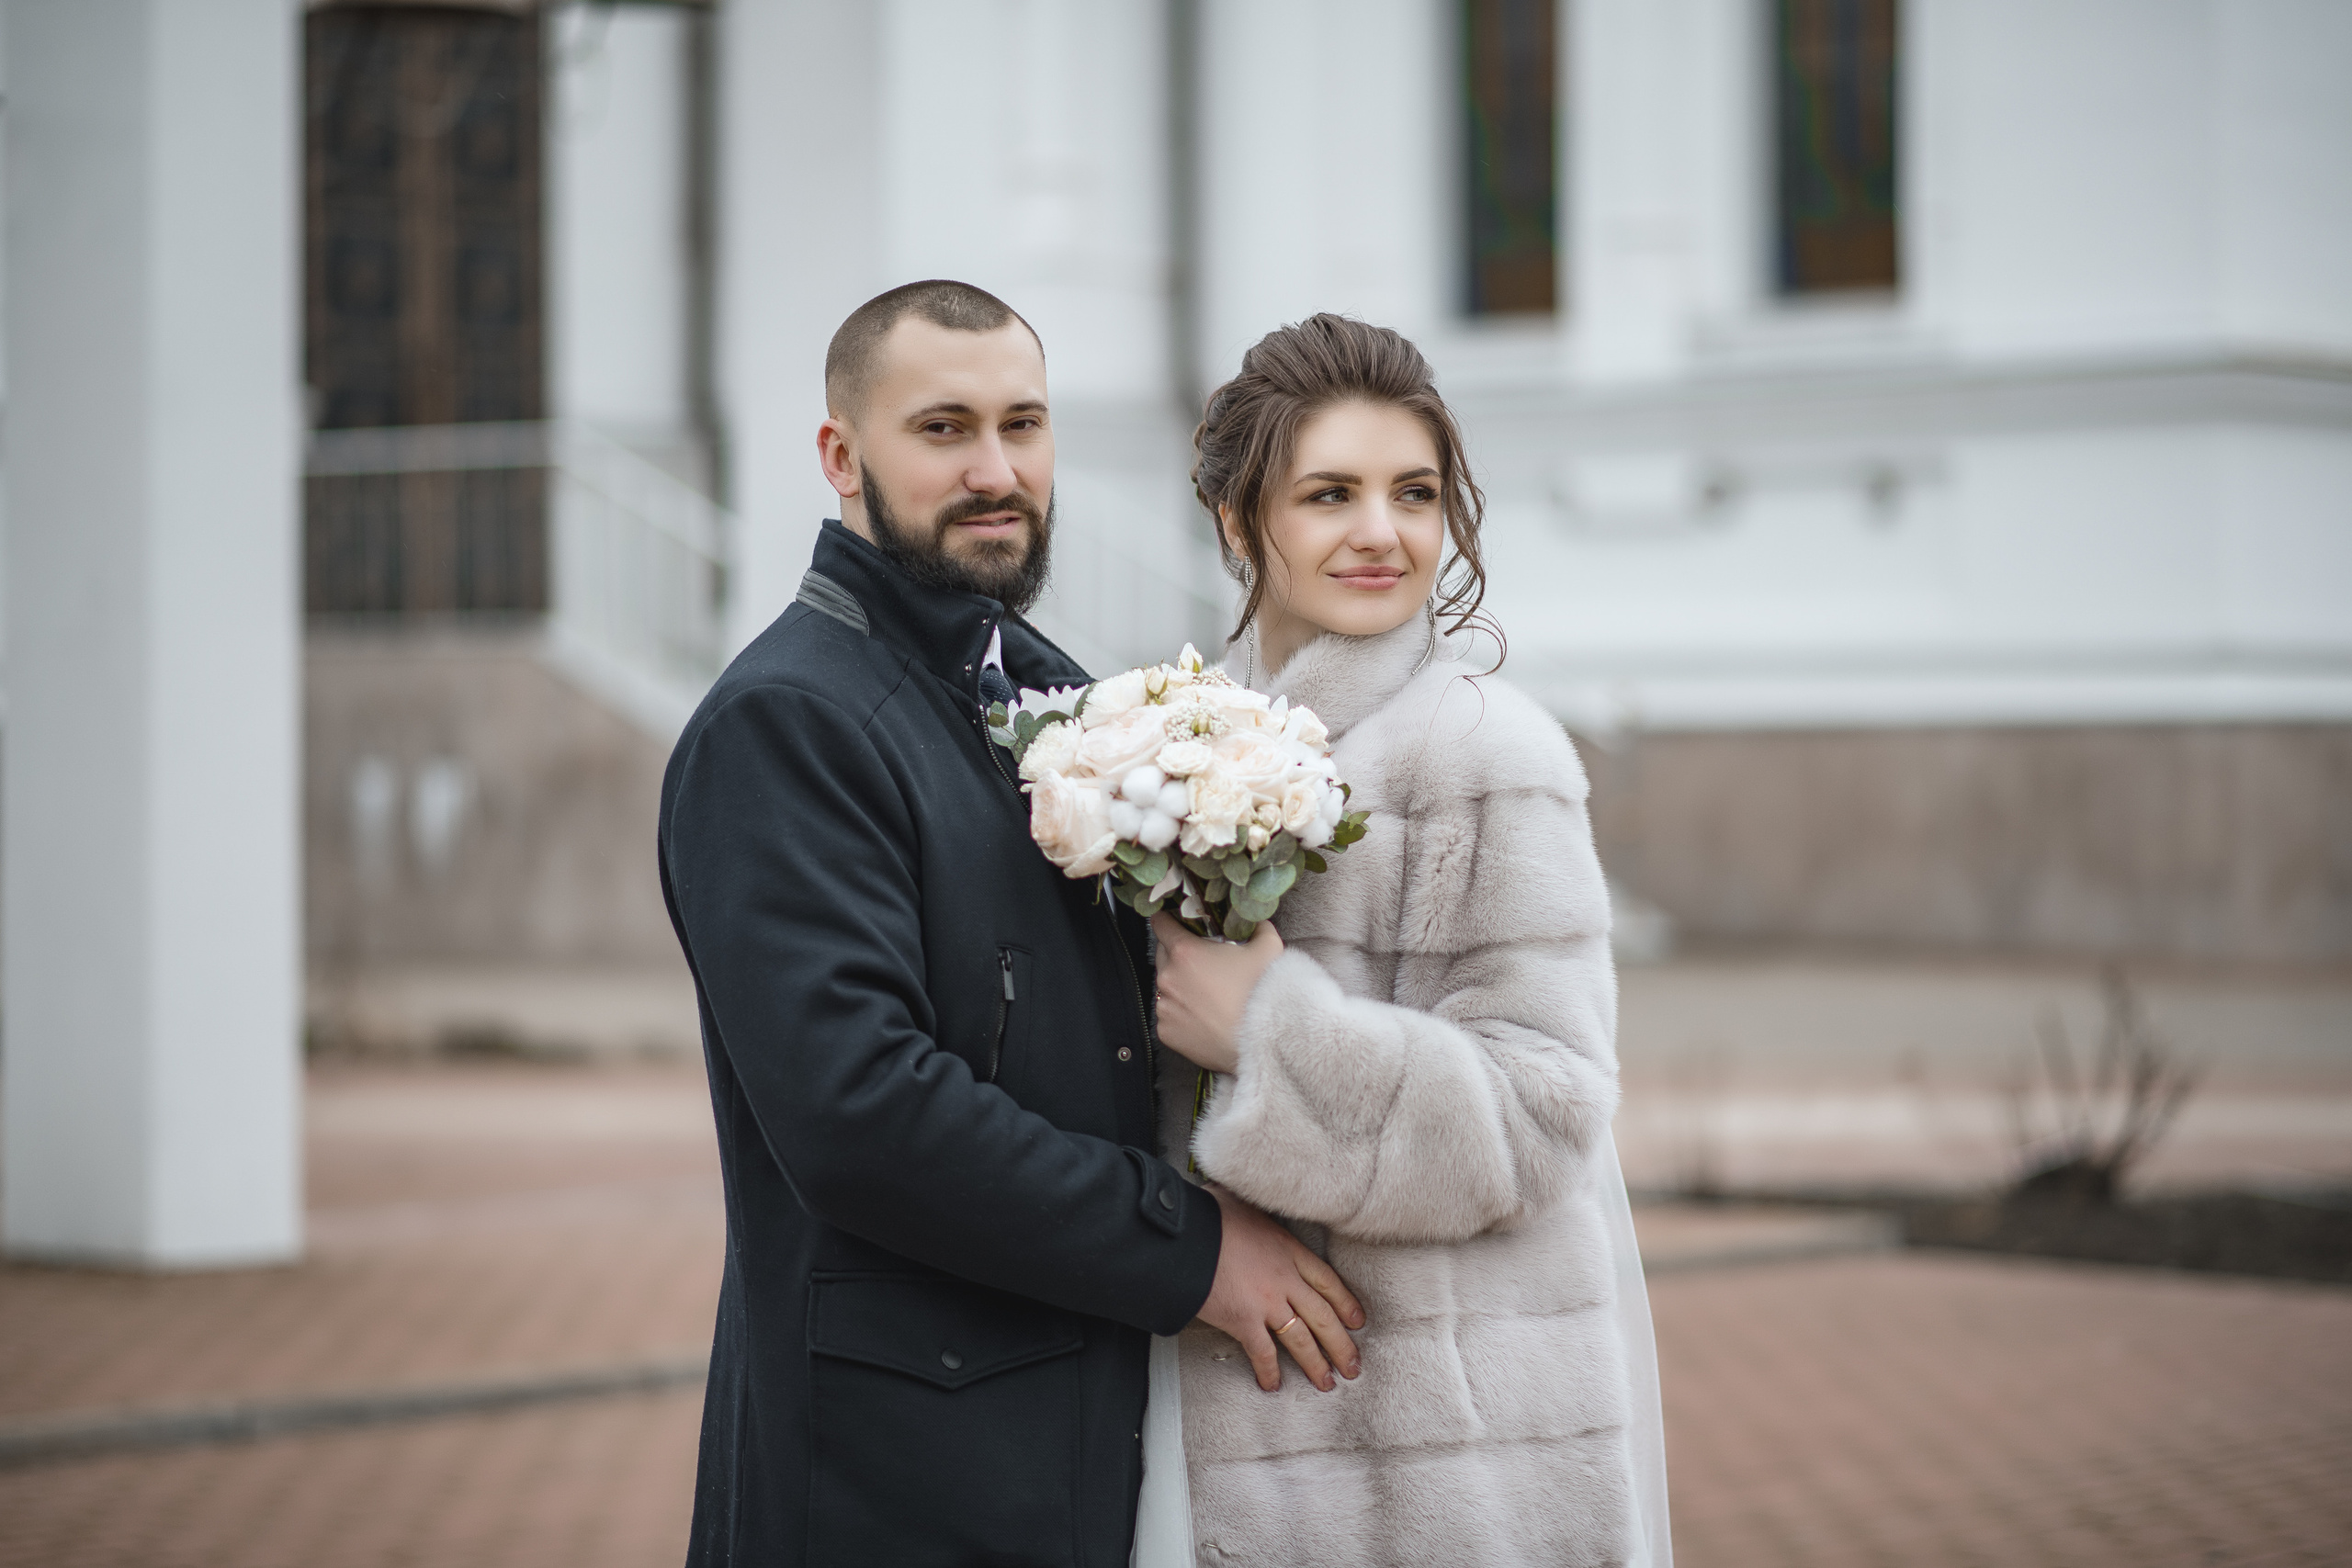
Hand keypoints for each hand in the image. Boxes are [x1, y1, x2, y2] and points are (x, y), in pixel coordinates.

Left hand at [1151, 913, 1283, 1075]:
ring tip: (1206, 994)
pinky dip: (1181, 1014)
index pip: (1160, 924)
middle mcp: (1167, 978)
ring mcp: (1164, 1007)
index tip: (1175, 923)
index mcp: (1185, 952)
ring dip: (1180, 985)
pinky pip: (1168, 1015)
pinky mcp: (1165, 1032)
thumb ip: (1258, 927)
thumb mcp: (1269, 948)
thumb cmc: (1262, 992)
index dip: (1168, 920)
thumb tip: (1255, 921)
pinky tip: (1203, 1017)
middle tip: (1202, 962)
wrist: (1261, 1042)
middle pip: (1163, 955)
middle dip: (1178, 954)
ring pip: (1165, 987)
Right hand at [1195, 1184, 1364, 1392]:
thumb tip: (1248, 1202)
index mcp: (1288, 1248)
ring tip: (1326, 1383)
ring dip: (1316, 1365)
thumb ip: (1255, 1213)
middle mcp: (1285, 1278)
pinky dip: (1269, 1371)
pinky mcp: (1244, 1322)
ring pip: (1301, 1340)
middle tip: (1353, 1366)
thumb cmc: (1210, 1215)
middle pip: (1323, 1317)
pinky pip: (1263, 1353)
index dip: (1345, 1303)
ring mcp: (1267, 1303)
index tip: (1357, 1321)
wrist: (1186, 1236)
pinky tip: (1272, 1384)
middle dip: (1341, 1345)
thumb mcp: (1244, 1204)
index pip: (1327, 1280)